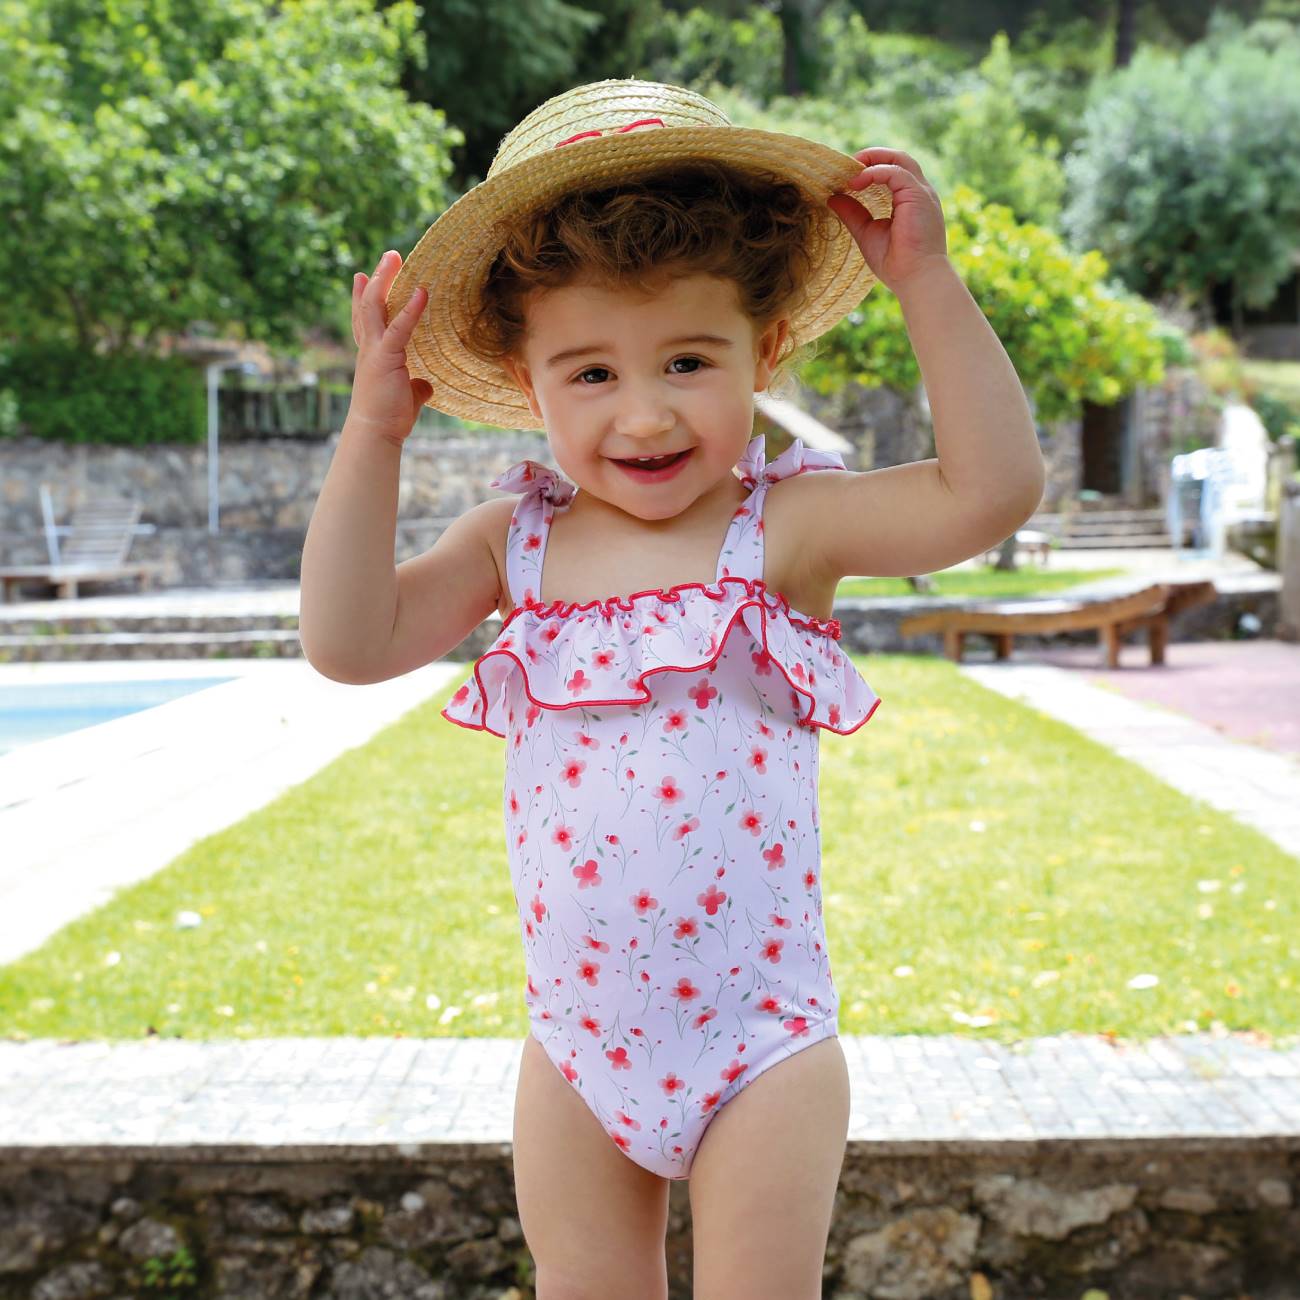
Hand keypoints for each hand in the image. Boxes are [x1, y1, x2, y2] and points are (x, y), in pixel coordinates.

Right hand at [348, 249, 432, 443]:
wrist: (376, 432)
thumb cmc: (389, 417)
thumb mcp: (406, 397)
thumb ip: (415, 387)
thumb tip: (425, 386)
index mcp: (372, 354)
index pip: (365, 319)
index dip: (362, 296)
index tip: (361, 276)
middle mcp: (368, 347)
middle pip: (369, 303)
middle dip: (378, 277)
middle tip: (389, 255)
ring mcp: (374, 350)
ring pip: (376, 306)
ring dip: (385, 279)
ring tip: (394, 258)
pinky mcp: (386, 357)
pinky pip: (400, 327)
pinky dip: (411, 309)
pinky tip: (422, 292)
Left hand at [827, 147, 949, 295]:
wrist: (915, 279)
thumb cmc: (896, 263)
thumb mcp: (867, 233)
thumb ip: (853, 214)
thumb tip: (833, 198)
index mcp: (910, 200)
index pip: (892, 172)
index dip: (870, 168)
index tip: (847, 175)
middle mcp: (919, 192)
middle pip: (898, 158)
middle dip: (872, 156)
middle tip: (846, 164)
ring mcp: (922, 192)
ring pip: (898, 159)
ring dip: (872, 159)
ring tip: (849, 168)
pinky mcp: (918, 195)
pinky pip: (895, 172)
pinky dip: (874, 172)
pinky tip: (856, 182)